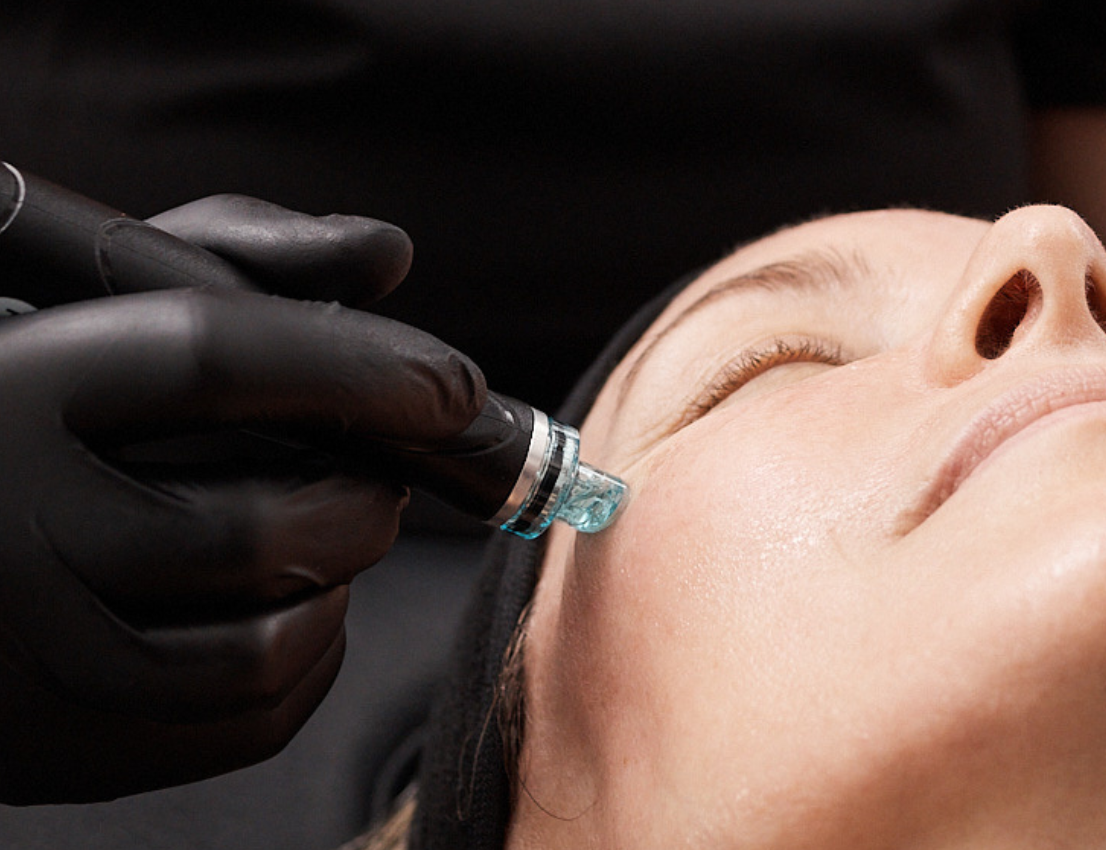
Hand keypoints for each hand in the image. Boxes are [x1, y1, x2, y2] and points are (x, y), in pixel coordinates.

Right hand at [0, 199, 482, 802]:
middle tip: (377, 472)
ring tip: (318, 528)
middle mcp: (13, 531)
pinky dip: (311, 652)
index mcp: (17, 390)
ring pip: (272, 640)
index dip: (361, 369)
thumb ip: (244, 256)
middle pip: (264, 529)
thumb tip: (387, 254)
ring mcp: (39, 656)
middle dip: (367, 497)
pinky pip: (258, 715)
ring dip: (339, 578)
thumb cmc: (41, 403)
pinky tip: (281, 599)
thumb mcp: (114, 301)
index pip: (216, 361)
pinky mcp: (75, 746)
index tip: (451, 387)